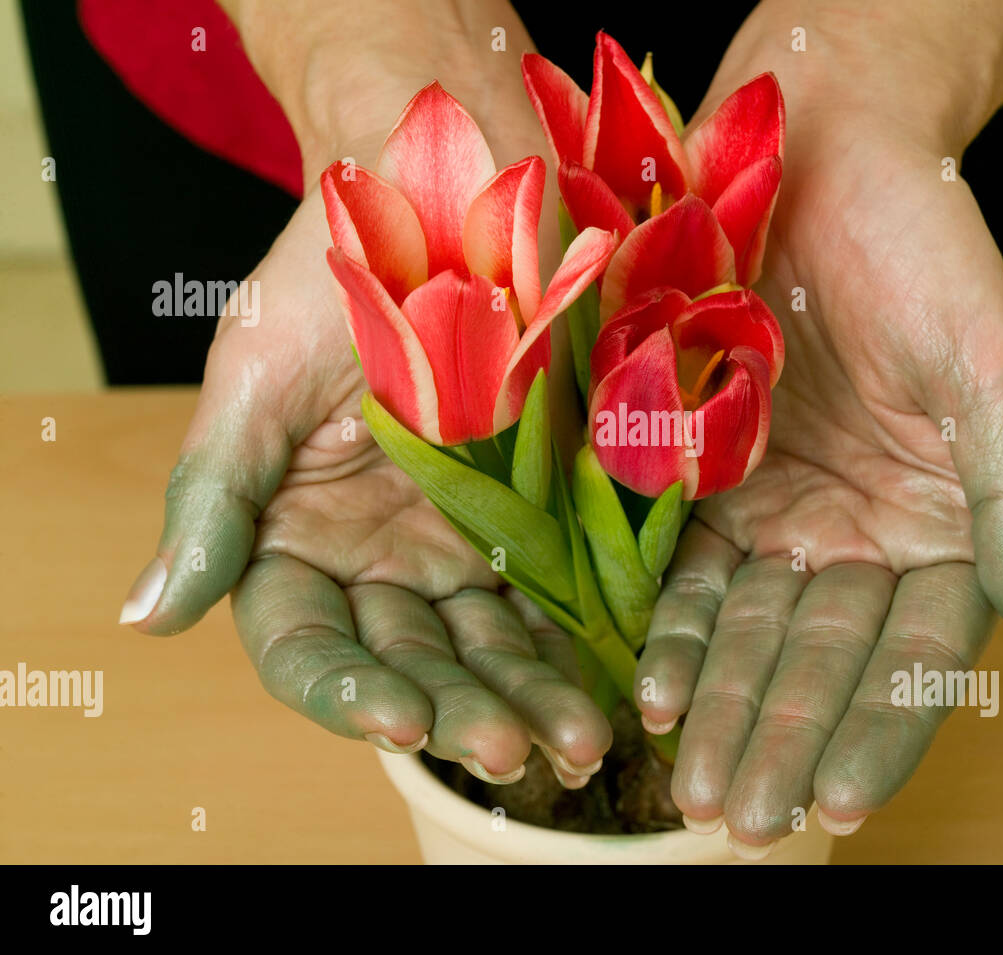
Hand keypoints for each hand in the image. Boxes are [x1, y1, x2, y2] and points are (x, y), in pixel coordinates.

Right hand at [120, 3, 608, 785]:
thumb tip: (147, 615)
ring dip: (534, 696)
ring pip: (496, 646)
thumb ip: (215, 496)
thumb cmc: (327, 271)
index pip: (308, 646)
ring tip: (582, 740)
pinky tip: (621, 676)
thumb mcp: (256, 377)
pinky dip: (588, 638)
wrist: (441, 189)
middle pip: (415, 664)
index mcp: (297, 537)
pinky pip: (565, 593)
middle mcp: (382, 557)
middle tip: (518, 747)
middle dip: (463, 712)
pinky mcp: (545, 513)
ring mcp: (468, 540)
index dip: (346, 694)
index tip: (400, 718)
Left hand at [635, 0, 1002, 854]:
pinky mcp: (703, 478)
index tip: (845, 802)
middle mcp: (856, 535)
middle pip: (820, 660)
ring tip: (693, 784)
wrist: (822, 156)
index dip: (882, 731)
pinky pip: (684, 571)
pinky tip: (652, 690)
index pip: (915, 656)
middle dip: (784, 740)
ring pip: (749, 634)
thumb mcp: (989, 369)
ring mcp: (777, 512)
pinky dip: (670, 631)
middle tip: (746, 816)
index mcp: (939, 524)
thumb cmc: (926, 248)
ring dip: (723, 710)